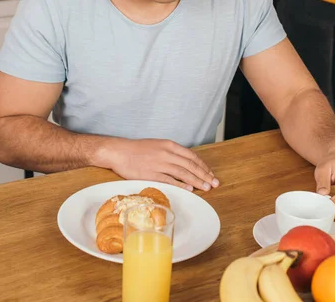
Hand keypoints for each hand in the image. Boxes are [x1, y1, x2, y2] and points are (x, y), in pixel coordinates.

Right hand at [98, 137, 218, 192]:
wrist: (120, 152)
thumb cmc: (138, 149)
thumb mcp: (158, 145)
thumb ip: (171, 153)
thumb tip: (185, 164)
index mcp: (169, 145)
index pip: (191, 156)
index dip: (203, 166)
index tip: (210, 173)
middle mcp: (167, 153)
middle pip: (190, 165)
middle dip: (204, 175)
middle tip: (214, 183)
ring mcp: (159, 164)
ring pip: (183, 173)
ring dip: (196, 181)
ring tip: (206, 188)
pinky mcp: (151, 174)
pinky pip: (169, 180)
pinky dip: (181, 184)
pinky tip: (189, 188)